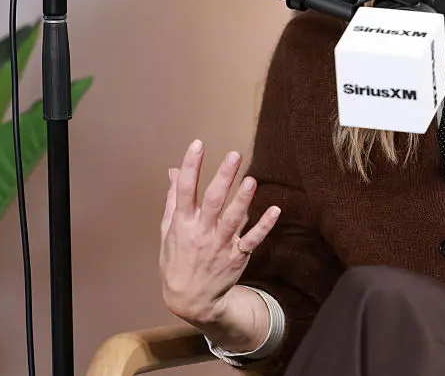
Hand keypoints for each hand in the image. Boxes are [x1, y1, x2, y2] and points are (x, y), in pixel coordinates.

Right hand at [159, 139, 280, 327]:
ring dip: (243, 200)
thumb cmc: (177, 261)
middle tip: (234, 155)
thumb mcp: (168, 231)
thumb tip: (174, 170)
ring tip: (251, 180)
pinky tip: (275, 210)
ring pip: (234, 220)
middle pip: (213, 201)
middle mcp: (201, 233)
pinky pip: (252, 240)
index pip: (185, 191)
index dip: (191, 167)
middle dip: (223, 177)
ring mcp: (220, 246)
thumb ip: (173, 200)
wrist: (190, 300)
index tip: (197, 145)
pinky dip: (264, 226)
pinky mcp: (237, 257)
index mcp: (183, 224)